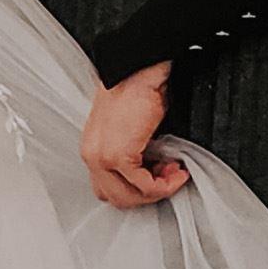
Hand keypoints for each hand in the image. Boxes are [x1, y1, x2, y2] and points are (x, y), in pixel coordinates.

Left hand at [80, 62, 189, 208]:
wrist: (139, 71)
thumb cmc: (136, 92)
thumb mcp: (129, 131)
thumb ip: (132, 158)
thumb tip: (152, 176)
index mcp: (92, 147)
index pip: (109, 189)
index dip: (138, 189)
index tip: (159, 177)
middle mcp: (91, 154)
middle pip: (118, 197)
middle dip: (149, 194)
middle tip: (169, 177)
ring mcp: (100, 156)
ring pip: (129, 197)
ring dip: (158, 190)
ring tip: (174, 172)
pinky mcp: (116, 155)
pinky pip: (145, 186)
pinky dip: (165, 184)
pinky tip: (175, 170)